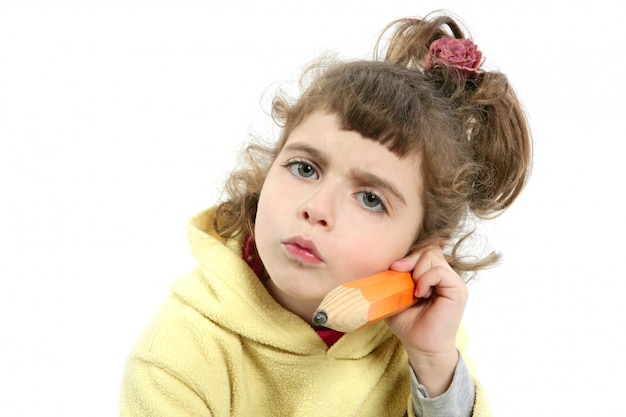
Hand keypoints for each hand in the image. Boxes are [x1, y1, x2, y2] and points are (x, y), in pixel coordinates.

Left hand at [385, 247, 468, 395]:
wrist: (421, 346)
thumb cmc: (408, 323)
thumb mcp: (396, 294)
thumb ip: (395, 276)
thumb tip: (388, 259)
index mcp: (433, 274)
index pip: (424, 250)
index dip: (409, 254)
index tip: (394, 267)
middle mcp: (446, 275)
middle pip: (429, 249)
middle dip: (410, 259)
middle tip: (398, 272)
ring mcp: (453, 281)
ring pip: (433, 256)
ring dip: (417, 271)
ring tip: (414, 291)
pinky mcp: (458, 289)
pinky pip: (439, 272)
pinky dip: (425, 280)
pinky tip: (419, 294)